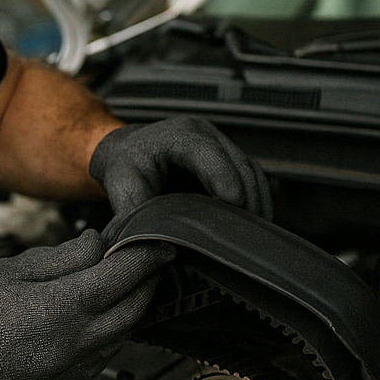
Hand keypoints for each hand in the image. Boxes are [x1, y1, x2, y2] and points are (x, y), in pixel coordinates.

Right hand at [0, 229, 173, 379]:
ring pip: (123, 337)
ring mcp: (72, 372)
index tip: (159, 240)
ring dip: (131, 309)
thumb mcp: (10, 271)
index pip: (126, 276)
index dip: (147, 255)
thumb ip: (61, 258)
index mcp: (65, 308)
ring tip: (125, 286)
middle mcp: (77, 344)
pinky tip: (98, 320)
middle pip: (135, 309)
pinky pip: (102, 358)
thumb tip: (96, 245)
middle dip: (147, 282)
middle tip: (148, 260)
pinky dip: (111, 335)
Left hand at [89, 117, 271, 221]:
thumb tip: (156, 244)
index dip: (225, 179)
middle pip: (240, 165)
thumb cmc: (125, 166)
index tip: (234, 205)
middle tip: (247, 234)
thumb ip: (136, 212)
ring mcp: (221, 144)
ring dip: (257, 203)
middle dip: (247, 199)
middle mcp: (206, 134)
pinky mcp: (229, 159)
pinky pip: (251, 179)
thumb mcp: (122, 187)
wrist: (128, 153)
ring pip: (252, 172)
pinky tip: (252, 226)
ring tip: (253, 235)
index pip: (210, 155)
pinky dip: (255, 201)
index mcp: (179, 135)